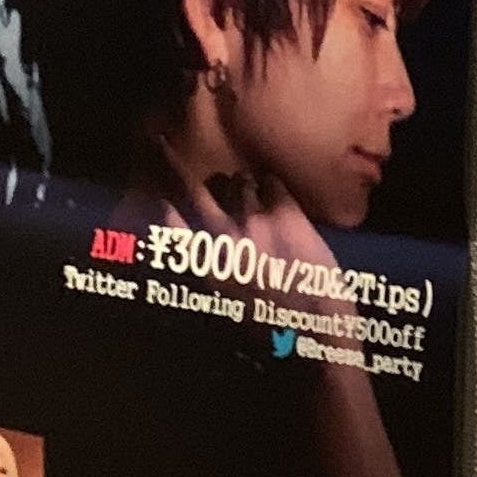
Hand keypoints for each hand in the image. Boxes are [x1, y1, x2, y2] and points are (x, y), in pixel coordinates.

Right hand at [163, 159, 337, 331]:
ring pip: (238, 182)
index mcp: (204, 264)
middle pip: (193, 188)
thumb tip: (198, 243)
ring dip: (242, 187)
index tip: (161, 192)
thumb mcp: (225, 304)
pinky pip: (272, 182)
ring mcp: (254, 221)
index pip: (169, 220)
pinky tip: (278, 198)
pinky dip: (272, 187)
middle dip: (173, 162)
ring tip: (252, 196)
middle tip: (163, 143)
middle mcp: (222, 236)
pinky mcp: (287, 214)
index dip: (164, 202)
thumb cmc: (270, 330)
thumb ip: (205, 269)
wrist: (314, 334)